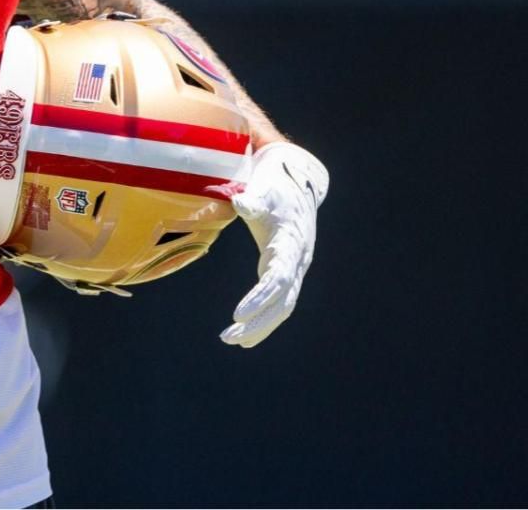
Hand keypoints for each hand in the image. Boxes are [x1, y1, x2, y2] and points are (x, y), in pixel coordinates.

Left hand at [220, 141, 328, 347]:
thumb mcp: (265, 191)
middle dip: (258, 322)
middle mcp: (296, 262)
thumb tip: (239, 202)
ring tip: (232, 339)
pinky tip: (246, 336)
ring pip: (283, 307)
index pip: (276, 278)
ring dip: (260, 326)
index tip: (238, 314)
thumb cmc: (276, 189)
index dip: (259, 298)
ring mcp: (294, 270)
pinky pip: (280, 303)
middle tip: (228, 337)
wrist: (298, 187)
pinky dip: (265, 320)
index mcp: (290, 244)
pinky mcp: (287, 273)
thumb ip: (253, 200)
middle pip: (282, 301)